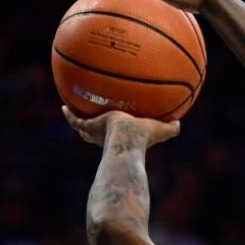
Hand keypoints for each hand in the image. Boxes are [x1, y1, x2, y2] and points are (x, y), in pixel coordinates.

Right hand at [62, 106, 179, 147]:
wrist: (128, 138)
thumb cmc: (145, 137)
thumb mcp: (161, 130)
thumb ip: (171, 128)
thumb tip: (180, 123)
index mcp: (121, 137)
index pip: (116, 135)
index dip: (114, 130)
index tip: (114, 123)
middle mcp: (106, 136)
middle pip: (96, 133)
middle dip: (93, 127)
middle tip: (91, 119)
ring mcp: (96, 132)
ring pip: (83, 126)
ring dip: (78, 120)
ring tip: (72, 109)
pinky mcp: (89, 126)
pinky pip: (75, 120)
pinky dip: (69, 115)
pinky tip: (64, 106)